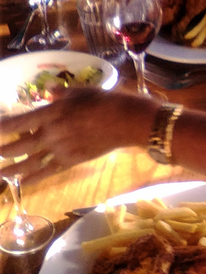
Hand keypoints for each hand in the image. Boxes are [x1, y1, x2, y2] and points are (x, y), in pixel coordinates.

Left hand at [0, 88, 156, 185]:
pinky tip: (23, 183)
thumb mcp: (79, 91)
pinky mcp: (70, 161)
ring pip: (29, 163)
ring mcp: (60, 150)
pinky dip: (33, 178)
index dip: (1, 128)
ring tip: (1, 174)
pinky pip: (47, 172)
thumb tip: (49, 90)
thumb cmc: (103, 101)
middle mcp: (51, 134)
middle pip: (19, 147)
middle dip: (3, 151)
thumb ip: (60, 93)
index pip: (17, 124)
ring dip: (12, 170)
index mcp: (51, 114)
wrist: (124, 121)